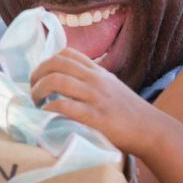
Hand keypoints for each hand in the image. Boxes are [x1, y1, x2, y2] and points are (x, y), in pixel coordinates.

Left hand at [28, 48, 166, 155]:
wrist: (150, 129)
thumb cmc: (129, 111)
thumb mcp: (112, 86)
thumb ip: (93, 80)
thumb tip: (69, 81)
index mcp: (97, 71)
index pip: (66, 53)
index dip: (47, 61)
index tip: (41, 76)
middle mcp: (94, 79)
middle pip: (55, 63)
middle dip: (37, 74)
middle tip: (32, 90)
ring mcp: (94, 96)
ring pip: (56, 81)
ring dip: (38, 90)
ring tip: (36, 102)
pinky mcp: (95, 116)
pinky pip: (65, 106)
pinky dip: (50, 108)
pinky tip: (47, 114)